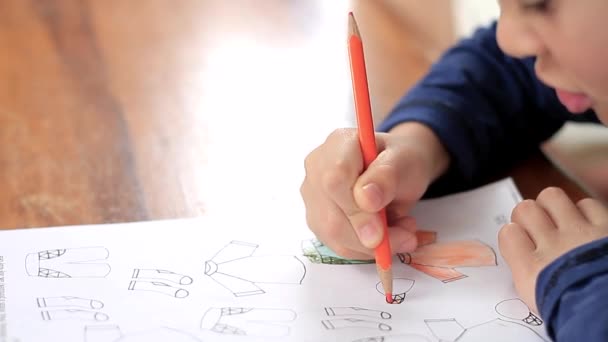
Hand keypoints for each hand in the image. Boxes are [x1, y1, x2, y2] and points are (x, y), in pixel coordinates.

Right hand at [300, 122, 449, 259]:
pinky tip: (388, 238)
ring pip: (333, 235)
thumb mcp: (405, 161)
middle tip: (406, 238)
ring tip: (404, 234)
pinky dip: (367, 250)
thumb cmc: (401, 160)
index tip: (381, 231)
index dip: (355, 210)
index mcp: (338, 144)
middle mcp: (317, 169)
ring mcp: (314, 196)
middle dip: (370, 236)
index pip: (335, 180)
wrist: (398, 168)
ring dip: (372, 246)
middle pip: (330, 214)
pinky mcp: (318, 220)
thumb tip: (366, 200)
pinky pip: (338, 245)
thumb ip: (387, 176)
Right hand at [499, 187, 607, 313]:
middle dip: (529, 216)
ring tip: (559, 219)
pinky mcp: (606, 227)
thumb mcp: (539, 300)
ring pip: (551, 196)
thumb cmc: (575, 313)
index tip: (521, 243)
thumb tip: (523, 256)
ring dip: (553, 206)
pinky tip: (587, 224)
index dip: (514, 236)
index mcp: (532, 268)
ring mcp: (580, 233)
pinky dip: (585, 211)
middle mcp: (552, 245)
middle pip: (525, 209)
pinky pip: (587, 204)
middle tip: (537, 227)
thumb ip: (528, 273)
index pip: (508, 233)